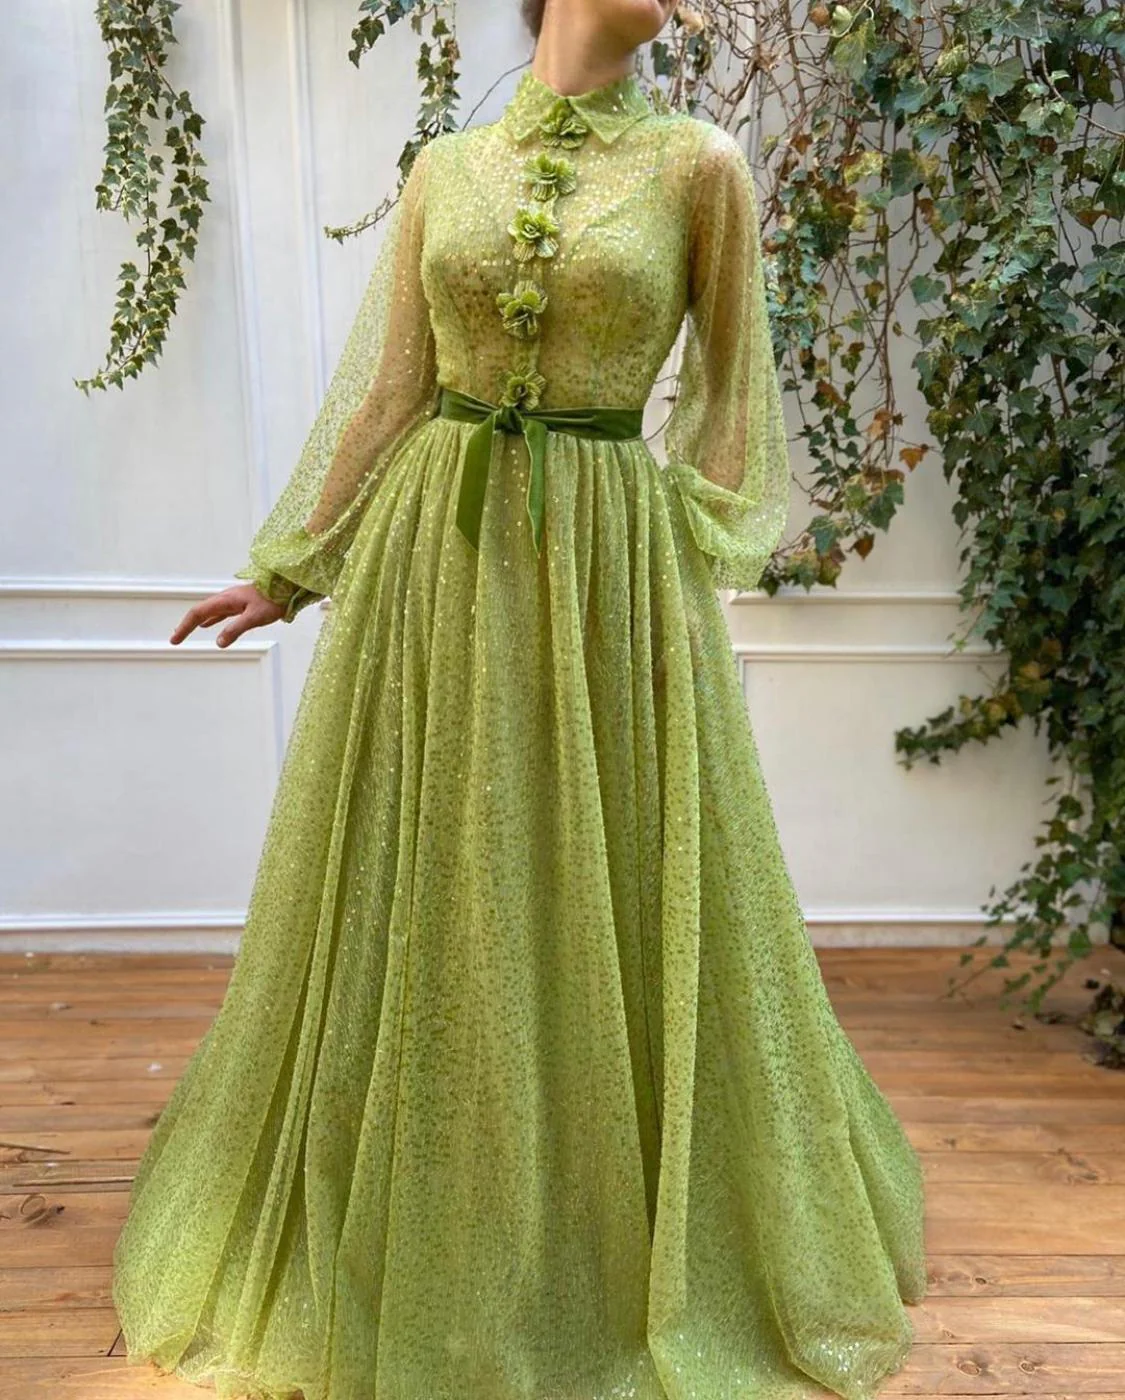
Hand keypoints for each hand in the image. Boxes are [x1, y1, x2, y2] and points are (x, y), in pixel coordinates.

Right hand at [170, 583, 286, 647]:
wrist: (288, 585)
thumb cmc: (274, 599)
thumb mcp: (254, 617)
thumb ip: (236, 629)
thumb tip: (219, 642)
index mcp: (225, 599)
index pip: (197, 613)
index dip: (184, 627)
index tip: (175, 639)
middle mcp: (226, 598)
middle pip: (199, 611)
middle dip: (186, 625)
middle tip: (175, 639)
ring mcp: (233, 600)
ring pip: (209, 611)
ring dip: (196, 622)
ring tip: (186, 630)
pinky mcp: (241, 603)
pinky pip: (220, 613)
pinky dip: (210, 620)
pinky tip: (208, 625)